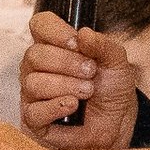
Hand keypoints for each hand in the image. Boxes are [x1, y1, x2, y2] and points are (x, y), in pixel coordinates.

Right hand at [20, 12, 139, 149]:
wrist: (117, 123)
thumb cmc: (111, 90)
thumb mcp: (117, 62)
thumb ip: (103, 45)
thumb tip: (83, 33)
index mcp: (54, 47)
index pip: (40, 25)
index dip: (55, 31)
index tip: (76, 43)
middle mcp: (38, 68)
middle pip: (34, 54)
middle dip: (67, 63)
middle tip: (91, 72)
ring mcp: (33, 94)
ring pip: (34, 83)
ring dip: (66, 86)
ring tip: (87, 92)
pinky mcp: (34, 120)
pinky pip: (34, 111)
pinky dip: (56, 106)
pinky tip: (73, 106)